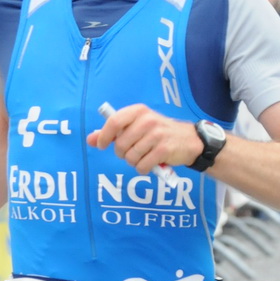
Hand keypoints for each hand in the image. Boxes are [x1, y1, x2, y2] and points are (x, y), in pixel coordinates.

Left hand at [88, 103, 203, 173]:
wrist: (189, 140)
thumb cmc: (158, 133)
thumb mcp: (137, 126)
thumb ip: (113, 132)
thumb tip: (90, 139)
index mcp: (138, 111)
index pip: (114, 122)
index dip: (104, 136)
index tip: (101, 146)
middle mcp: (147, 120)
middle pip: (120, 144)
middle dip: (122, 154)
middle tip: (132, 152)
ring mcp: (157, 135)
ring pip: (130, 157)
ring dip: (134, 162)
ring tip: (144, 157)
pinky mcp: (164, 150)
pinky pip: (142, 166)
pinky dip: (143, 169)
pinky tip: (150, 164)